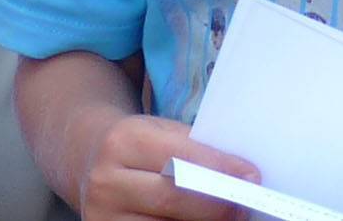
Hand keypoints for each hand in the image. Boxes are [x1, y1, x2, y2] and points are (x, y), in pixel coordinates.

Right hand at [72, 110, 259, 220]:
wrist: (89, 159)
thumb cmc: (139, 146)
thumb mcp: (160, 131)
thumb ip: (195, 149)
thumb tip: (242, 176)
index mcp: (123, 141)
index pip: (180, 158)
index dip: (220, 170)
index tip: (252, 177)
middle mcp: (106, 181)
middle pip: (173, 200)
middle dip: (217, 206)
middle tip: (245, 207)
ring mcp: (102, 216)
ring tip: (228, 218)